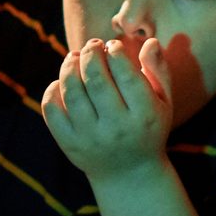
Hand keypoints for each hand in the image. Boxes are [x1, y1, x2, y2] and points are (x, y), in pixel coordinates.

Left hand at [43, 37, 174, 181]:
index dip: (115, 53)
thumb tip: (149, 42)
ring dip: (70, 66)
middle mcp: (117, 129)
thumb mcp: (163, 102)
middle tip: (92, 45)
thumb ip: (158, 70)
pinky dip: (54, 89)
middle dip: (91, 54)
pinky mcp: (69, 144)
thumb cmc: (148, 127)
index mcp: (144, 116)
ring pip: (72, 92)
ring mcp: (90, 138)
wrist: (128, 173)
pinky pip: (52, 110)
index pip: (126, 76)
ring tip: (75, 56)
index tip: (113, 45)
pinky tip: (63, 81)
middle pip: (96, 80)